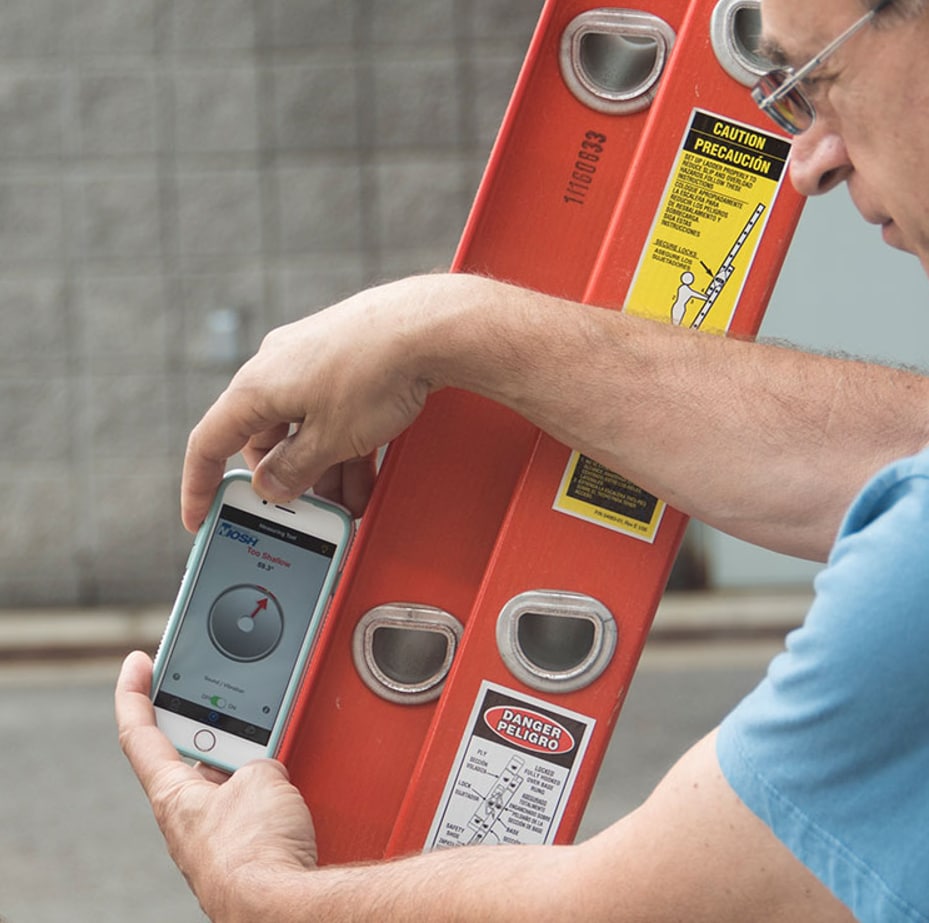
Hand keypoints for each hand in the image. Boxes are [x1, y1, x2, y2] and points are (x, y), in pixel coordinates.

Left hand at [115, 652, 317, 919]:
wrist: (280, 908)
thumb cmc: (256, 852)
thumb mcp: (261, 777)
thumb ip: (256, 761)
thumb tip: (266, 773)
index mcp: (172, 794)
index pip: (139, 733)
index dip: (134, 692)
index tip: (137, 664)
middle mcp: (188, 819)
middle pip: (192, 755)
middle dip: (219, 731)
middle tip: (237, 710)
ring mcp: (216, 839)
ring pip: (229, 784)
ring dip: (251, 765)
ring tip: (278, 757)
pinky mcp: (244, 857)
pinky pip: (253, 811)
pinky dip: (269, 795)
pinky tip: (292, 796)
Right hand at [181, 274, 481, 532]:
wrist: (429, 326)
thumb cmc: (374, 374)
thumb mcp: (330, 440)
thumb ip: (294, 470)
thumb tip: (269, 487)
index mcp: (256, 386)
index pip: (209, 442)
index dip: (199, 486)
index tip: (200, 517)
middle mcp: (276, 368)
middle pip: (263, 439)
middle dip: (285, 481)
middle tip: (304, 513)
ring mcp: (311, 362)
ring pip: (304, 430)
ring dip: (322, 471)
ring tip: (348, 503)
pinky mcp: (344, 361)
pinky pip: (331, 413)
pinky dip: (343, 447)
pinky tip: (364, 475)